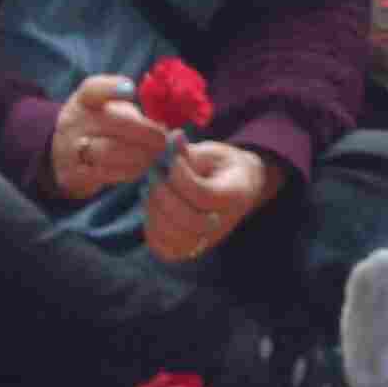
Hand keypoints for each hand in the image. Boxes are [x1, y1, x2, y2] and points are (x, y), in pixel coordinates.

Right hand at [51, 73, 170, 200]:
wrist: (65, 154)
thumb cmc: (100, 126)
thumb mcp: (109, 110)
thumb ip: (133, 114)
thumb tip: (165, 128)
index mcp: (85, 100)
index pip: (93, 89)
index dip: (111, 87)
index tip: (131, 89)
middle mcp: (74, 121)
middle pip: (110, 122)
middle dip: (144, 132)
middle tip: (163, 140)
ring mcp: (71, 148)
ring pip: (108, 151)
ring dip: (139, 155)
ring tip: (156, 156)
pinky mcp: (75, 173)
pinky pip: (106, 173)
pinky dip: (130, 171)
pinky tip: (143, 168)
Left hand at [146, 137, 275, 264]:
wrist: (238, 188)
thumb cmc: (222, 166)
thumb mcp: (212, 152)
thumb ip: (190, 152)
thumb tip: (173, 137)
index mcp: (235, 196)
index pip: (203, 196)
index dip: (180, 177)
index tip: (170, 158)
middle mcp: (222, 224)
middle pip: (189, 222)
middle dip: (163, 196)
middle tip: (154, 173)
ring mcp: (206, 240)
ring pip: (175, 238)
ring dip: (154, 211)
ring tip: (149, 188)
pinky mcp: (189, 248)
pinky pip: (165, 249)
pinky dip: (152, 229)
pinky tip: (151, 206)